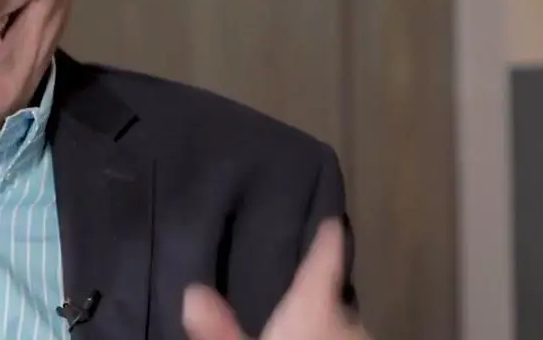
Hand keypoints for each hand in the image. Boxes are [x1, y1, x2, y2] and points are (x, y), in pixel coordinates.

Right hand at [182, 220, 368, 339]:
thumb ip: (218, 331)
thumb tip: (193, 292)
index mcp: (316, 307)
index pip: (326, 256)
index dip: (326, 234)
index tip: (330, 215)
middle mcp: (350, 322)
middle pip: (334, 297)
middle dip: (316, 295)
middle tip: (291, 290)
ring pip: (343, 328)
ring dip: (326, 328)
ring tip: (300, 328)